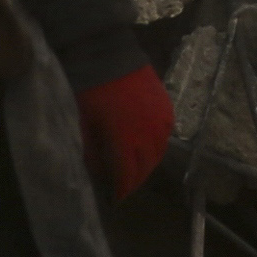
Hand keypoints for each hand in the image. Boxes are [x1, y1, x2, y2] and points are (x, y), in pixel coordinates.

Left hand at [75, 66, 175, 199]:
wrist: (108, 56)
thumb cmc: (92, 93)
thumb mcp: (88, 126)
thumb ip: (96, 153)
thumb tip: (100, 174)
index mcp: (125, 139)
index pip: (127, 175)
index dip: (121, 190)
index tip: (115, 200)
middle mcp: (148, 133)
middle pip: (145, 166)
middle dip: (134, 179)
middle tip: (125, 186)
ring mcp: (161, 120)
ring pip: (159, 152)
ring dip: (147, 164)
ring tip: (137, 170)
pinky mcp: (168, 108)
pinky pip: (166, 135)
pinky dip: (157, 145)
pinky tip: (148, 148)